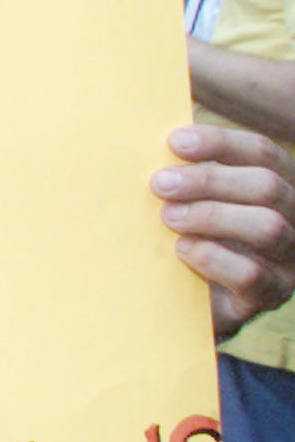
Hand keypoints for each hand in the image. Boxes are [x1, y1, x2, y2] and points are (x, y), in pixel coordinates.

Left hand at [154, 124, 294, 338]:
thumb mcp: (191, 198)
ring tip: (168, 217)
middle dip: (209, 181)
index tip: (174, 142)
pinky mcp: (270, 294)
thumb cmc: (189, 233)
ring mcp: (288, 259)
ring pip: (268, 227)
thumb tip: (160, 143)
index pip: (262, 153)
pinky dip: (213, 258)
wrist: (188, 299)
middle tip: (160, 184)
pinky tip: (183, 249)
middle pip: (267, 186)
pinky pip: (251, 274)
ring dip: (211, 216)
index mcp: (278, 186)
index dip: (220, 143)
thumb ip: (187, 173)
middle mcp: (294, 219)